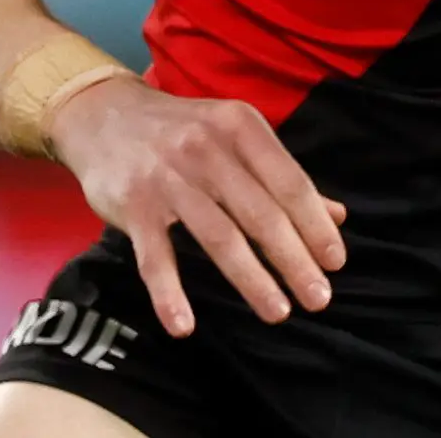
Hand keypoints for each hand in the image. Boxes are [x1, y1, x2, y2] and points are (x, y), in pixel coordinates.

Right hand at [47, 75, 348, 336]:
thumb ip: (282, 176)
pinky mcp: (133, 205)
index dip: (315, 226)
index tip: (335, 263)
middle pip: (261, 214)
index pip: (290, 183)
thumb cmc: (184, 131)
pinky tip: (184, 326)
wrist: (104, 114)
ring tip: (278, 312)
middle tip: (318, 299)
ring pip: (218, 237)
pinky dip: (169, 294)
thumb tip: (336, 217)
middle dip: (294, 260)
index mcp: (241, 128)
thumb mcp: (236, 136)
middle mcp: (208, 149)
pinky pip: (154, 258)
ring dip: (252, 280)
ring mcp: (168, 178)